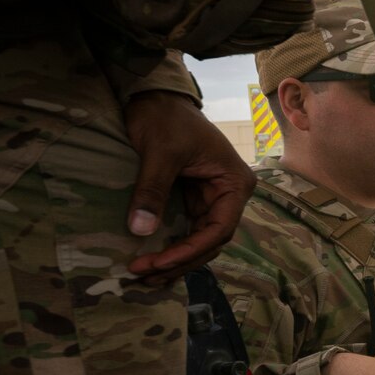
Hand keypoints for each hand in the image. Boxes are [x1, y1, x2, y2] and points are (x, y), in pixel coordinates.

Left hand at [123, 91, 255, 281]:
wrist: (157, 99)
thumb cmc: (166, 120)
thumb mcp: (160, 154)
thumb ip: (152, 192)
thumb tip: (140, 231)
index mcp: (235, 184)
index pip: (219, 229)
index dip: (190, 250)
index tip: (158, 262)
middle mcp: (229, 196)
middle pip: (211, 242)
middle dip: (180, 261)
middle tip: (144, 274)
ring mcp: (212, 199)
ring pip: (200, 241)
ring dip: (176, 260)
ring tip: (145, 275)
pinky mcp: (194, 200)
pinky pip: (187, 231)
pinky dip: (171, 248)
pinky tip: (152, 260)